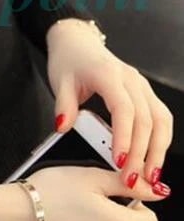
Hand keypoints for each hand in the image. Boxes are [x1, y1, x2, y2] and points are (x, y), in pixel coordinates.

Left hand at [46, 18, 172, 190]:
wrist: (77, 42)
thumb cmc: (69, 60)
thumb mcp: (59, 81)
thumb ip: (63, 105)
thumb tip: (63, 128)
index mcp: (108, 75)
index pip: (124, 109)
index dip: (124, 137)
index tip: (118, 161)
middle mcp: (131, 79)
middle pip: (146, 119)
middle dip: (141, 152)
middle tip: (132, 178)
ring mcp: (141, 85)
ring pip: (161, 119)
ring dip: (158, 149)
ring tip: (149, 175)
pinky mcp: (145, 91)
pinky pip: (160, 116)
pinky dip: (160, 139)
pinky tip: (153, 157)